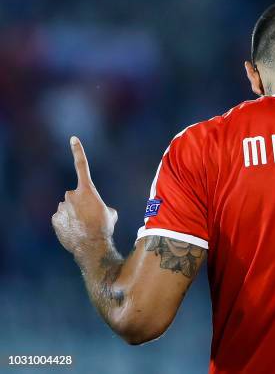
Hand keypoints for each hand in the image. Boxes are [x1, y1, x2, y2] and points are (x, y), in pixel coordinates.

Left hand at [52, 136, 117, 261]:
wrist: (92, 245)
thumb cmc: (105, 227)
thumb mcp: (110, 213)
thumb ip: (102, 206)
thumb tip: (99, 209)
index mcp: (87, 190)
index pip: (82, 166)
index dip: (78, 151)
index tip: (73, 138)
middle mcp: (71, 195)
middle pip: (76, 196)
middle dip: (81, 204)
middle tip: (90, 217)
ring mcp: (61, 207)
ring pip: (68, 208)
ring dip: (75, 214)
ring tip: (84, 226)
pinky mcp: (55, 219)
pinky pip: (62, 218)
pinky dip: (67, 223)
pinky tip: (75, 232)